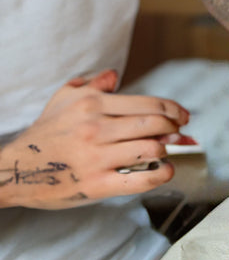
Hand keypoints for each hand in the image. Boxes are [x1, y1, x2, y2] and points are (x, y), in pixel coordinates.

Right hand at [0, 69, 189, 208]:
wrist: (15, 169)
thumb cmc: (45, 135)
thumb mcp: (63, 100)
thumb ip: (92, 84)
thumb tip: (115, 75)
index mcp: (92, 105)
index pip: (148, 104)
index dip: (173, 110)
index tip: (182, 117)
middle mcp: (96, 128)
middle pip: (155, 124)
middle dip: (174, 129)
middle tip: (178, 134)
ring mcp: (97, 157)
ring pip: (152, 148)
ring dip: (166, 150)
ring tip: (164, 152)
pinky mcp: (98, 184)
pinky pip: (142, 179)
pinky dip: (161, 174)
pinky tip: (165, 170)